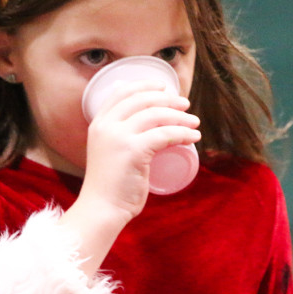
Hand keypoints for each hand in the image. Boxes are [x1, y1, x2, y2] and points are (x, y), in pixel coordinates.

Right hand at [81, 79, 200, 216]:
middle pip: (142, 100)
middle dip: (168, 99)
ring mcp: (118, 137)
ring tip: (194, 123)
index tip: (164, 87)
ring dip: (180, 117)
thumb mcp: (108, 152)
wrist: (102, 208)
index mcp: (98, 123)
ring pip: (156, 115)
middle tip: (185, 105)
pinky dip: (183, 133)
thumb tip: (141, 130)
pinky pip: (164, 135)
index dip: (145, 85)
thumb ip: (117, 139)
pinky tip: (193, 137)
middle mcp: (106, 126)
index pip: (122, 92)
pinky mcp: (133, 151)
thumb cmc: (110, 185)